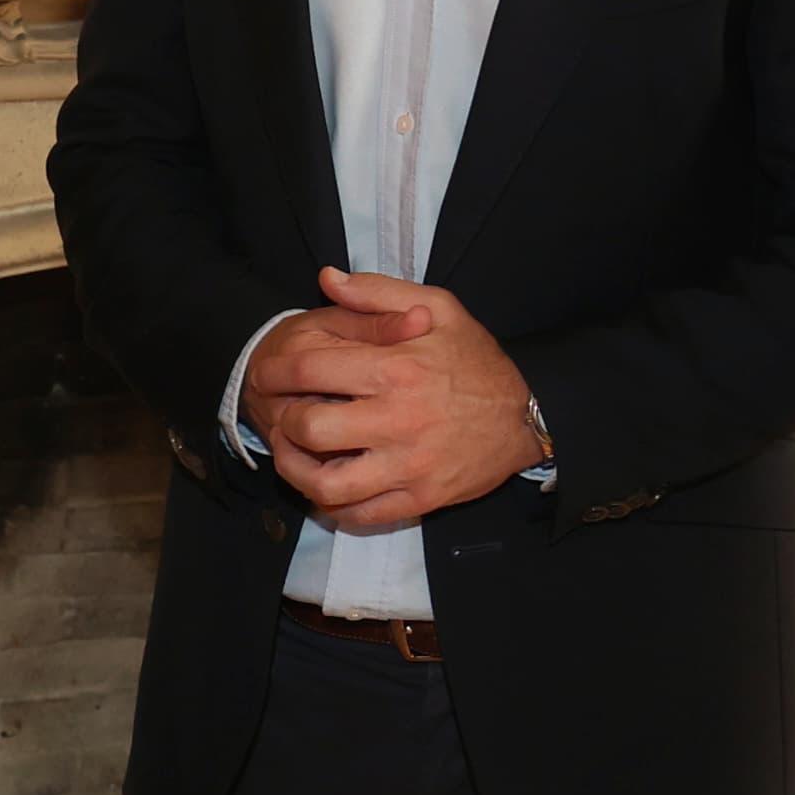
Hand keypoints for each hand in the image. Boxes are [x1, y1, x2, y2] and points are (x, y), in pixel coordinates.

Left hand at [261, 269, 546, 533]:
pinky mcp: (420, 499)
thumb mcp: (439, 307)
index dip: (276, 371)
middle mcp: (397, 420)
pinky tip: (328, 488)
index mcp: (396, 368)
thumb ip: (378, 292)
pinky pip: (361, 515)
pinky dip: (335, 507)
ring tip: (294, 457)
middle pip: (309, 430)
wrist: (527, 415)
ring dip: (297, 472)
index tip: (267, 374)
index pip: (310, 369)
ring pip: (326, 485)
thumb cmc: (476, 358)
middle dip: (284, 420)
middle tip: (282, 415)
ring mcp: (408, 466)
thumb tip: (327, 279)